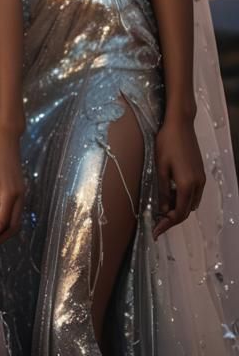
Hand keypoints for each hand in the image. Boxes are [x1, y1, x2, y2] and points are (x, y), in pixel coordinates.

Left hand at [0, 127, 23, 252]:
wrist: (7, 138)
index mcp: (10, 193)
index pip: (2, 223)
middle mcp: (20, 197)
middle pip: (13, 228)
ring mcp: (22, 195)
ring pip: (17, 223)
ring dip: (4, 234)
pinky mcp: (20, 192)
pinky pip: (16, 214)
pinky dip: (8, 225)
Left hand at [153, 113, 204, 239]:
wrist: (180, 125)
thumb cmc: (166, 143)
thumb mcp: (160, 167)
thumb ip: (162, 189)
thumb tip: (163, 209)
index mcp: (187, 185)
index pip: (179, 213)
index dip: (167, 224)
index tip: (156, 232)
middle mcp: (198, 185)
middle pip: (186, 211)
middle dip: (172, 218)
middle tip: (156, 222)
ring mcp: (201, 179)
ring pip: (191, 203)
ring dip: (177, 208)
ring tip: (161, 208)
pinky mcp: (200, 174)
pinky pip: (193, 194)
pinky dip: (182, 199)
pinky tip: (170, 194)